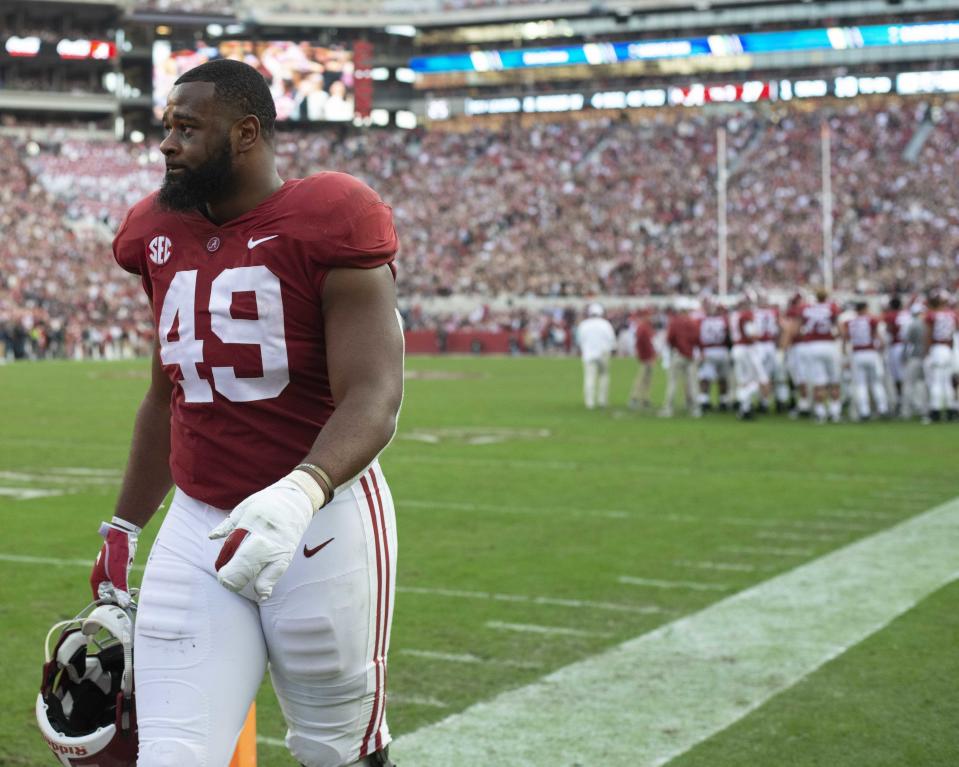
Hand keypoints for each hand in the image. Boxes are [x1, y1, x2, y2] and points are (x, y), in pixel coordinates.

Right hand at [90, 518, 140, 607]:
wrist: (121, 536)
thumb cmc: (116, 553)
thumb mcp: (119, 573)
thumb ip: (121, 588)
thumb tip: (124, 603)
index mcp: (96, 580)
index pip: (99, 599)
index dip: (107, 606)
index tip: (116, 612)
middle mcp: (100, 578)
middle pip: (107, 594)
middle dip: (116, 600)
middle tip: (126, 607)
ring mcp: (108, 573)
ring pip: (114, 588)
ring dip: (121, 592)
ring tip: (130, 600)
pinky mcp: (116, 569)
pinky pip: (120, 581)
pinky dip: (125, 584)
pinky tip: (132, 589)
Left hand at [209, 471, 324, 601]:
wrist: (297, 499)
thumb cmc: (268, 502)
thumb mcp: (245, 507)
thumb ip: (229, 524)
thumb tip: (212, 537)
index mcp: (253, 522)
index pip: (236, 547)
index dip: (228, 565)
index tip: (220, 572)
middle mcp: (267, 537)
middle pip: (249, 562)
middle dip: (234, 577)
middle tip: (225, 580)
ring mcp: (279, 547)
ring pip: (265, 571)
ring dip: (250, 582)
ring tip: (238, 587)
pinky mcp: (287, 553)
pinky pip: (277, 573)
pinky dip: (268, 585)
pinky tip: (261, 594)